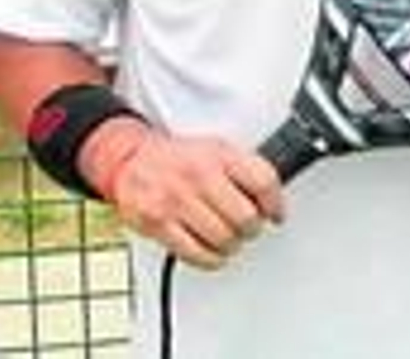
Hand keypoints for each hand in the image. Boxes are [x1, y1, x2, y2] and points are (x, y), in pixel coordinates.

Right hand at [80, 118, 284, 269]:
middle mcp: (198, 176)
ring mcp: (177, 201)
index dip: (276, 204)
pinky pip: (196, 254)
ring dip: (233, 245)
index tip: (277, 215)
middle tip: (249, 228)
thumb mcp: (218, 149)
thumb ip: (246, 170)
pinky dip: (212, 259)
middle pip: (246, 217)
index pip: (263, 181)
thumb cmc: (180, 158)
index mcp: (219, 155)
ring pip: (224, 239)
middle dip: (252, 228)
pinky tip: (214, 252)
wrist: (132, 160)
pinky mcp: (158, 224)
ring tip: (230, 239)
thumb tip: (274, 200)